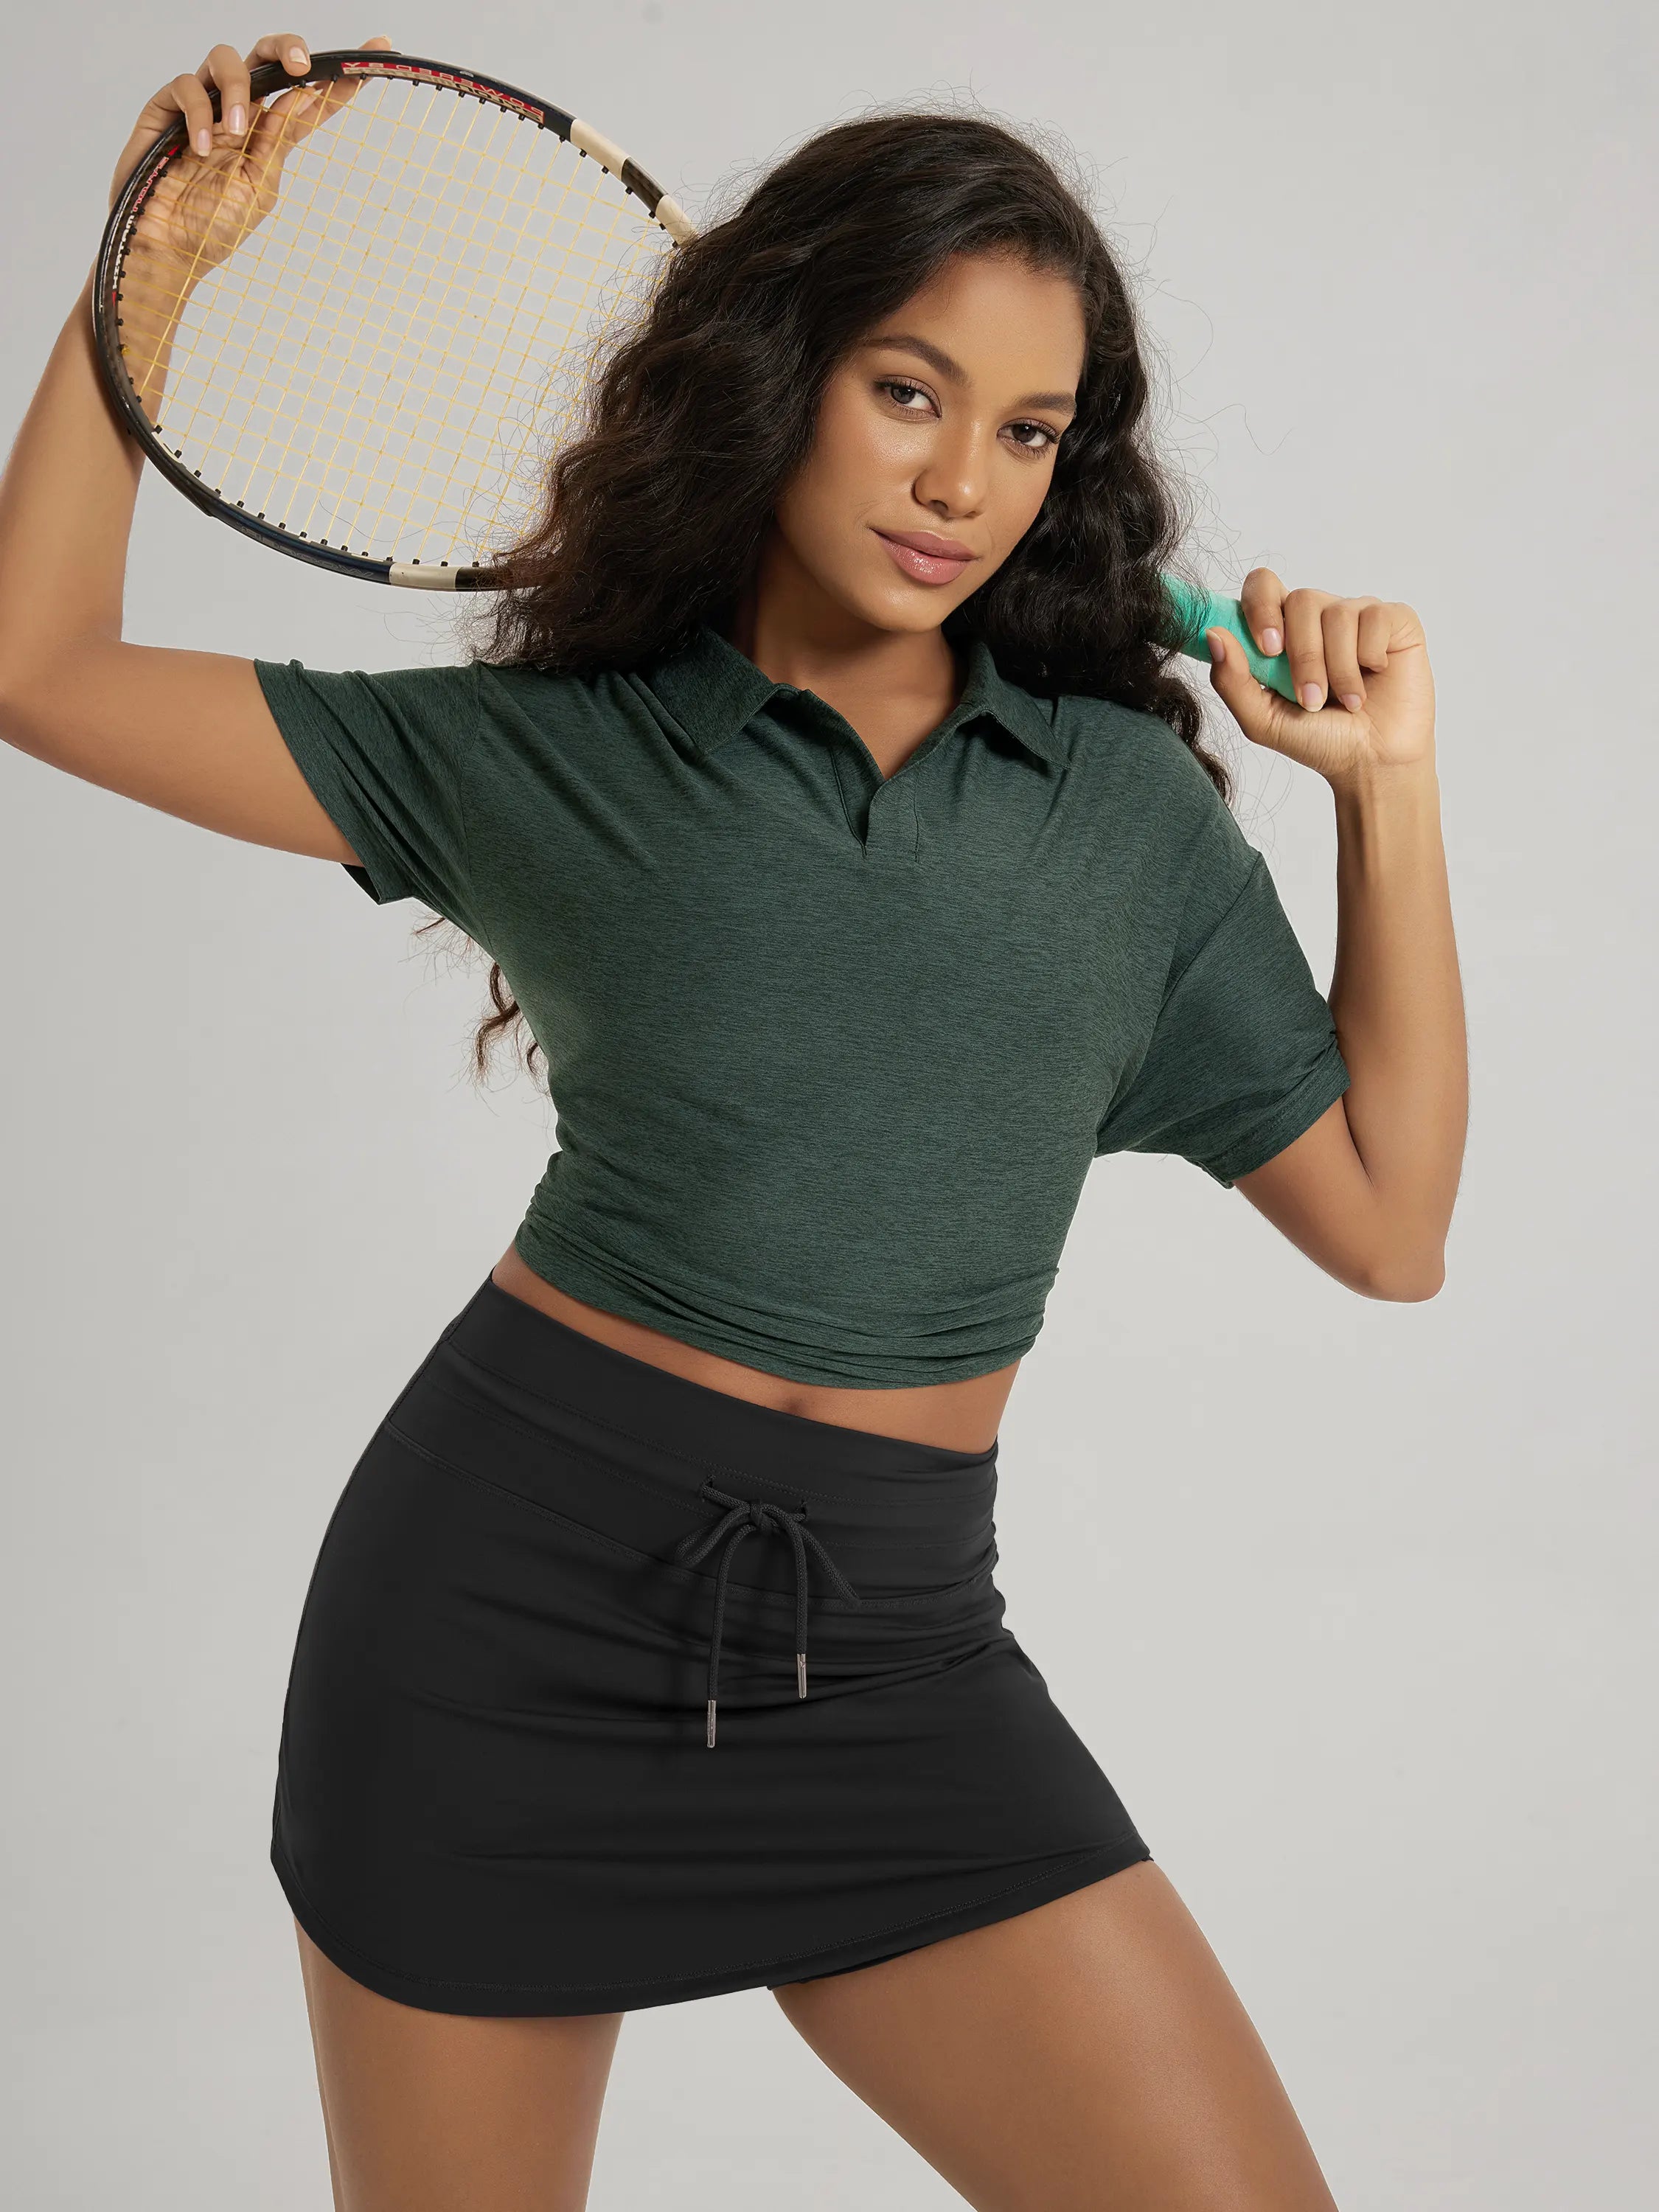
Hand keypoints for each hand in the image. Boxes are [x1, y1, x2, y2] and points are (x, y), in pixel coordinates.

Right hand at [106, 31, 392, 272]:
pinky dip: (198, 111)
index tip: (374, 51)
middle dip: (285, 49)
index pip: (304, 97)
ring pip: (226, 58)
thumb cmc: (212, 227)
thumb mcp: (259, 187)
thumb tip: (304, 99)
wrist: (168, 249)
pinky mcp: (165, 108)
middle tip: (300, 66)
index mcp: (265, 134)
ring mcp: (202, 106)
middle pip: (264, 57)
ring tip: (236, 129)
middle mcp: (236, 111)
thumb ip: (278, 142)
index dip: (336, 78)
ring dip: (237, 87)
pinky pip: (187, 85)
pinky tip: (201, 146)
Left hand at [1205, 568, 1436, 785]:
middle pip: (1301, 600)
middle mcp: (1319, 614)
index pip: (1262, 586)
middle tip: (1311, 699)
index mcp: (1282, 629)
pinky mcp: (1394, 620)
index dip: (1260, 607)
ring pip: (1338, 613)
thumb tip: (1213, 636)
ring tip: (1345, 702)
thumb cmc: (1318, 738)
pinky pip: (1376, 617)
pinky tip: (1374, 677)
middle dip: (1304, 656)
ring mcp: (1357, 614)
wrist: (1371, 762)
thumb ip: (1232, 680)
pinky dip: (1370, 656)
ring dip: (1338, 668)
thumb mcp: (1263, 719)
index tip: (1268, 649)